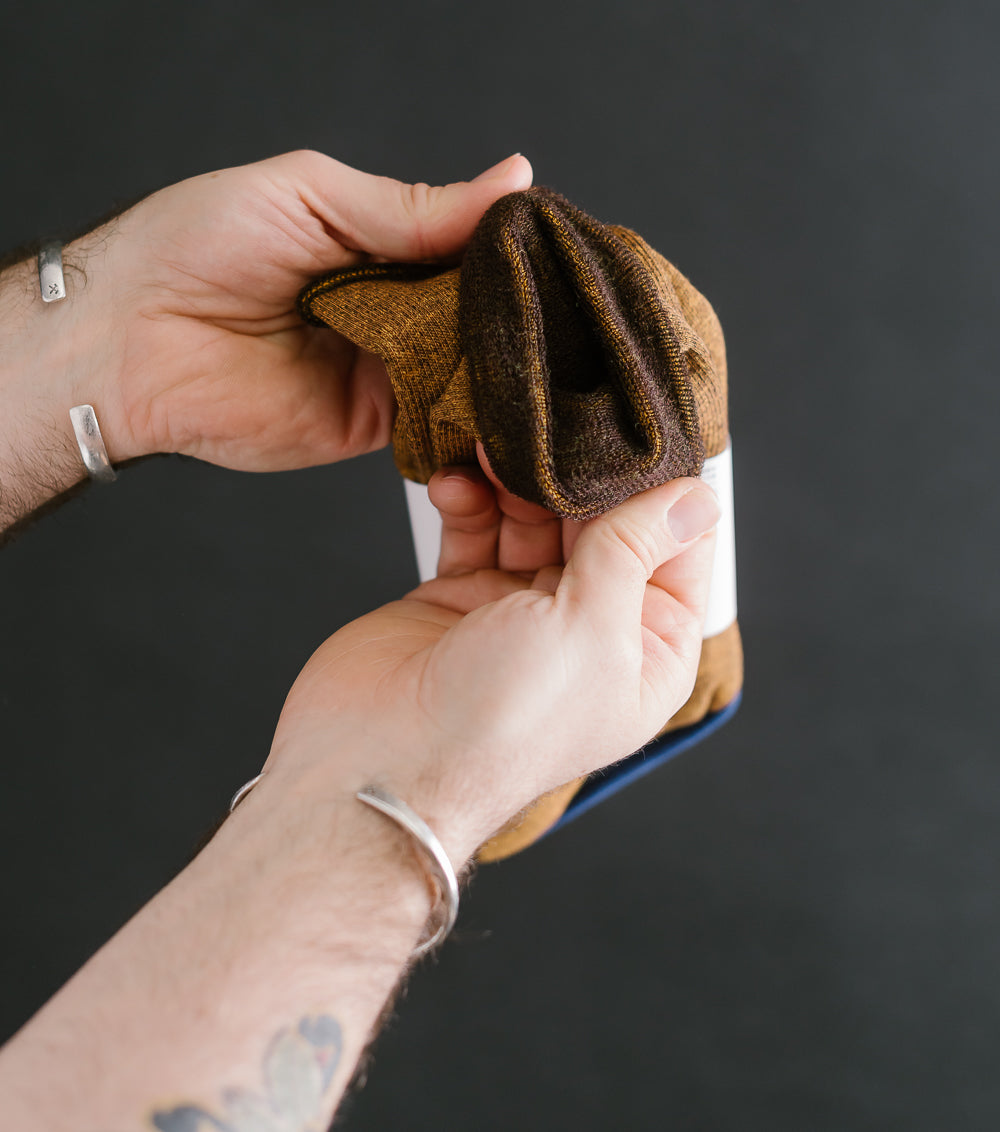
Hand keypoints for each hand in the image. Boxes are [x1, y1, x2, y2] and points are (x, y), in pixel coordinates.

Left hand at [79, 149, 531, 468]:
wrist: (124, 336)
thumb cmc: (194, 244)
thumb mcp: (312, 196)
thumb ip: (414, 206)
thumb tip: (516, 180)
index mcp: (382, 244)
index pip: (473, 245)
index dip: (516, 245)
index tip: (565, 243)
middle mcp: (394, 308)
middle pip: (484, 309)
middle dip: (520, 304)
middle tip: (569, 299)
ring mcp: (388, 368)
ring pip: (475, 366)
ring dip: (507, 356)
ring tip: (548, 341)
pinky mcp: (375, 424)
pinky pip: (443, 419)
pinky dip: (477, 410)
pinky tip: (506, 391)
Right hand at [264, 473, 721, 863]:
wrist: (379, 764)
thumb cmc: (499, 723)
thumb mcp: (592, 626)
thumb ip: (635, 549)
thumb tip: (696, 498)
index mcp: (645, 653)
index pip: (678, 554)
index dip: (664, 493)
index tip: (643, 430)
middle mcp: (589, 632)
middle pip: (604, 526)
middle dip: (580, 475)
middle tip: (557, 428)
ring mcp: (521, 613)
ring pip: (535, 517)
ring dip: (518, 478)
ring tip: (497, 446)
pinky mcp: (457, 598)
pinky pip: (475, 526)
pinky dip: (468, 498)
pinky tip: (457, 481)